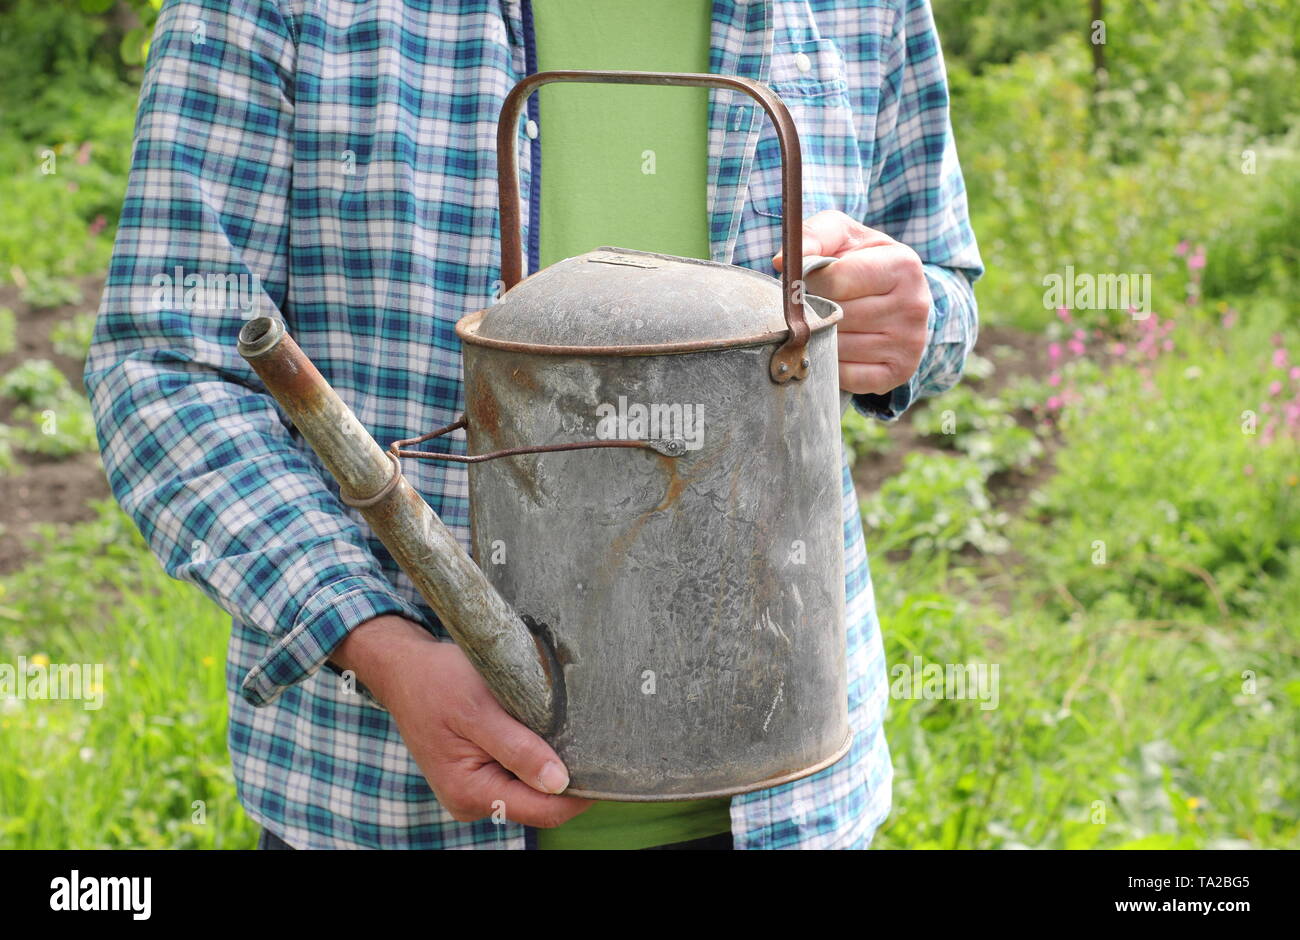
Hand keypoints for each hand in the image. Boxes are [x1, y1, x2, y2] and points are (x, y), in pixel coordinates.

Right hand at [331, 615, 592, 826]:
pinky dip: (533, 753)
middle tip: (589, 734)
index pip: (543, 810)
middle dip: (566, 773)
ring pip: (531, 787)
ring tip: (559, 724)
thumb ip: (517, 748)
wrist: (404, 670)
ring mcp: (475, 790)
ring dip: (549, 760)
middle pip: (540, 802)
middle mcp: (472, 800)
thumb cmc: (437, 683)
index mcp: (471, 792)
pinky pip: (517, 773)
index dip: (580, 793)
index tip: (610, 764)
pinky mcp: (479, 773)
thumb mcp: (479, 709)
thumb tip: (558, 782)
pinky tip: (536, 727)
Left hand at [774, 210, 931, 395]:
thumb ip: (813, 236)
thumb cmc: (861, 259)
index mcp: (903, 265)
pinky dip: (832, 365)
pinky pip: (847, 376)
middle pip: (837, 318)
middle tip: (813, 305)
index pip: (835, 282)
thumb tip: (781, 262)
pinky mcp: (899, 373)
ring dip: (820, 338)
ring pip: (839, 348)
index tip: (808, 281)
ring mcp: (910, 343)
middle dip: (815, 312)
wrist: (896, 294)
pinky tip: (836, 347)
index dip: (811, 283)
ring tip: (824, 323)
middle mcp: (914, 305)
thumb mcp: (842, 234)